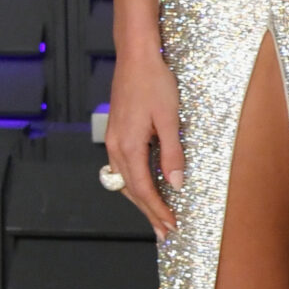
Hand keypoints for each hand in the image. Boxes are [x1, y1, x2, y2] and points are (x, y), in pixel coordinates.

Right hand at [104, 46, 184, 239]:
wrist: (136, 56)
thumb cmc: (154, 82)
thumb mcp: (169, 119)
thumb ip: (172, 153)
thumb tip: (175, 183)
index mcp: (129, 146)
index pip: (143, 190)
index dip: (157, 210)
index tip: (171, 226)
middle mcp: (116, 146)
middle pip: (131, 191)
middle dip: (149, 213)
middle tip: (164, 233)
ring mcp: (114, 139)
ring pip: (125, 181)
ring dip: (141, 200)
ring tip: (156, 216)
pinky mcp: (117, 132)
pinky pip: (123, 167)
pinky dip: (135, 183)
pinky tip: (146, 187)